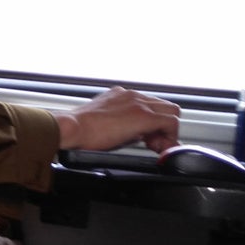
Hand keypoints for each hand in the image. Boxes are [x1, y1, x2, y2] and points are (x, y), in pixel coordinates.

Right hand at [54, 87, 180, 152]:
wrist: (73, 128)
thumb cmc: (81, 129)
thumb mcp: (105, 122)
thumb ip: (123, 125)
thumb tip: (137, 136)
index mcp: (122, 95)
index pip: (150, 105)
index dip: (154, 124)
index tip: (147, 139)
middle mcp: (133, 95)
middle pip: (165, 107)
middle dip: (163, 127)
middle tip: (152, 143)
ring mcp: (139, 103)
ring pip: (172, 111)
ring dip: (167, 131)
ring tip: (154, 146)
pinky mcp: (143, 115)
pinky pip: (170, 122)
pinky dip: (169, 137)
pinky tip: (159, 148)